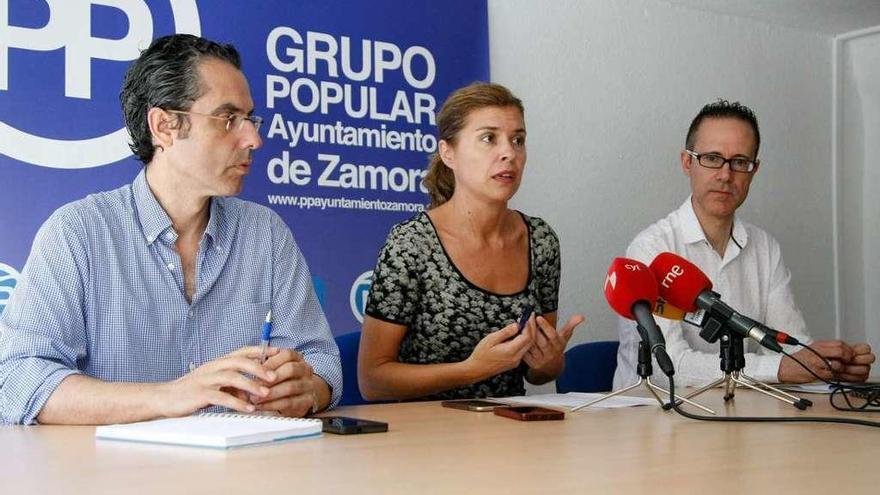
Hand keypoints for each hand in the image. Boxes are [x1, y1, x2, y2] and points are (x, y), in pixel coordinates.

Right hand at [157, 346, 278, 416]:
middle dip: (259, 368)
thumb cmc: (192, 391)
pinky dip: (236, 402)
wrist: (165, 397)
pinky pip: (221, 396)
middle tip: (275, 377)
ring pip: (232, 377)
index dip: (260, 350)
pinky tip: (248, 408)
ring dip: (251, 385)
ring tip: (265, 393)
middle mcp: (213, 367)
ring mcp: (206, 379)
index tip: (278, 352)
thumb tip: (251, 394)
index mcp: (218, 362)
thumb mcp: (216, 386)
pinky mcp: (200, 393)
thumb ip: (233, 387)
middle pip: (239, 361)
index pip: (242, 351)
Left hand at [252, 348, 317, 416]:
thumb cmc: (285, 379)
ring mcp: (309, 385)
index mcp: (297, 358)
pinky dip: (272, 405)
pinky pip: (289, 403)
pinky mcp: (307, 401)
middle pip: (291, 369)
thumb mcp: (277, 369)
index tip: (256, 370)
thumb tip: (249, 364)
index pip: (287, 355)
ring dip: (270, 394)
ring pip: (290, 387)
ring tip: (254, 398)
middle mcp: (305, 369)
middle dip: (270, 378)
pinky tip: (261, 406)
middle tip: (255, 386)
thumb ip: (266, 365)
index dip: (271, 362)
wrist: (304, 394)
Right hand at [464, 319, 534, 380]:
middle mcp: (516, 357)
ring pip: (529, 345)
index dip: (529, 325)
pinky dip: (526, 339)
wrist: (477, 370)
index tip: (527, 316)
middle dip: (532, 327)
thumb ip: (506, 332)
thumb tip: (517, 325)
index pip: (526, 337)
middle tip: (531, 316)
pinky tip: (522, 332)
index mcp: (511, 351)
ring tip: (528, 322)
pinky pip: (524, 349)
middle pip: (531, 341)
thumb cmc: (481, 354)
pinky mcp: (515, 362)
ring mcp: (516, 361)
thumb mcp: (491, 339)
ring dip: (530, 333)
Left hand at [523, 314, 584, 382]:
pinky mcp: (532, 364)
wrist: (552, 369)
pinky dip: (521, 345)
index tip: (538, 317)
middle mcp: (550, 353)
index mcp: (558, 345)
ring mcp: (541, 359)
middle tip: (526, 319)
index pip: (552, 335)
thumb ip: (571, 325)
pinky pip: (525, 354)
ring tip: (520, 325)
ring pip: (532, 347)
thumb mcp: (564, 338)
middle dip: (533, 329)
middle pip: (541, 341)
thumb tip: (581, 317)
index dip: (545, 326)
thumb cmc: (556, 348)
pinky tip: (517, 336)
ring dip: (525, 337)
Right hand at [778, 340, 873, 382]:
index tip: (850, 354)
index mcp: (819, 345)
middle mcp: (819, 352)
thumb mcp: (813, 349)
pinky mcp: (818, 374)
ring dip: (845, 367)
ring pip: (839, 364)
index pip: (839, 344)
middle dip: (849, 357)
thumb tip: (846, 350)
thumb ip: (829, 348)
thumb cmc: (799, 360)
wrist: (786, 368)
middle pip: (841, 351)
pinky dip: (839, 375)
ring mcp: (818, 363)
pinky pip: (834, 374)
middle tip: (849, 361)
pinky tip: (838, 375)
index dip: (848, 349)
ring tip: (845, 368)